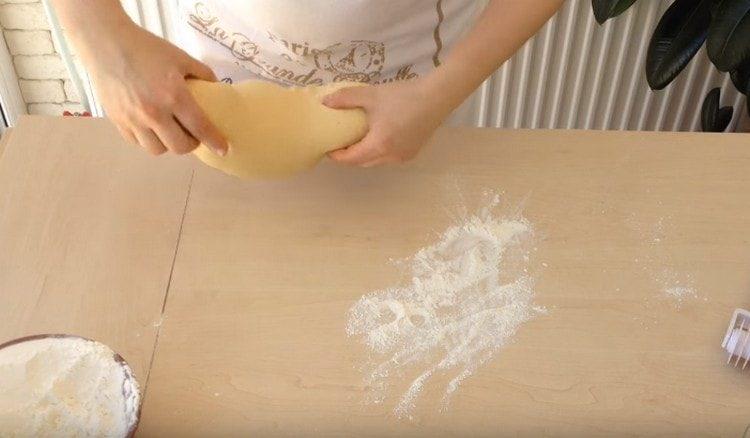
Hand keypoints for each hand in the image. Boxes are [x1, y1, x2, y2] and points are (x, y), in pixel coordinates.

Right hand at [82, 22, 226, 155]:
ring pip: (157, 149)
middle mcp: (154, 112)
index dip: (214, 141)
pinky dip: (148, 139)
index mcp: (174, 96)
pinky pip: (137, 142)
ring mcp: (133, 119)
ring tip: (169, 131)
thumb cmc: (146, 48)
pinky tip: (151, 127)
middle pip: (179, 147)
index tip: (223, 149)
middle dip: (191, 144)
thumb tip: (216, 87)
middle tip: (192, 134)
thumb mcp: (180, 57)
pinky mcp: (117, 121)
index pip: (200, 127)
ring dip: (168, 144)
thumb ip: (202, 74)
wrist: (106, 43)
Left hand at [322, 79, 450, 166]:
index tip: (327, 148)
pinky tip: (377, 137)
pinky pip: (389, 158)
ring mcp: (403, 157)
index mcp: (379, 146)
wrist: (436, 97)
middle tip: (340, 142)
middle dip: (349, 156)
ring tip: (357, 139)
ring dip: (364, 155)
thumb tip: (325, 102)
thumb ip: (345, 98)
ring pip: (376, 162)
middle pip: (363, 163)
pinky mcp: (412, 153)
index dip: (337, 156)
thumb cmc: (403, 96)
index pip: (351, 159)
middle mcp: (391, 157)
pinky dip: (378, 152)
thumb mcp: (371, 95)